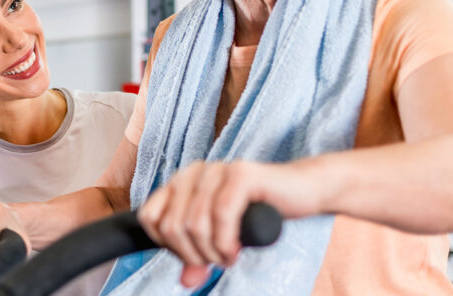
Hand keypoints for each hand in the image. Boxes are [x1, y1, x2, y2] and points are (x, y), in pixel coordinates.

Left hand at [137, 160, 323, 287]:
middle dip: (194, 254)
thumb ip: (199, 256)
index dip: (168, 246)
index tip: (194, 256)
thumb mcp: (222, 239)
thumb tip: (185, 281)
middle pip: (172, 226)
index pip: (150, 218)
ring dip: (212, 252)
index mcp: (181, 182)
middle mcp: (194, 172)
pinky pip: (221, 216)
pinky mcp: (241, 174)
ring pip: (194, 224)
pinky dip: (226, 242)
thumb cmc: (259, 213)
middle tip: (217, 260)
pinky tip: (236, 249)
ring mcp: (217, 170)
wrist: (303, 192)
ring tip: (229, 255)